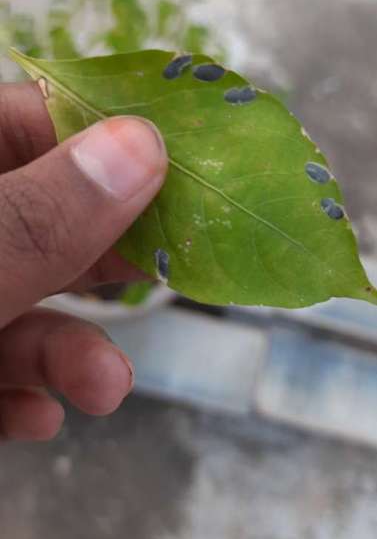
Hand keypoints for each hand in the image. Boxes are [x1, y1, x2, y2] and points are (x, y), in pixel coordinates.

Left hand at [0, 81, 167, 440]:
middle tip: (186, 268)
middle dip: (112, 259)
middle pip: (50, 223)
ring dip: (69, 352)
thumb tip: (141, 145)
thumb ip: (37, 218)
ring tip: (105, 386)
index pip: (39, 122)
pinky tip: (36, 417)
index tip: (193, 164)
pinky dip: (20, 396)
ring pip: (24, 308)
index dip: (115, 137)